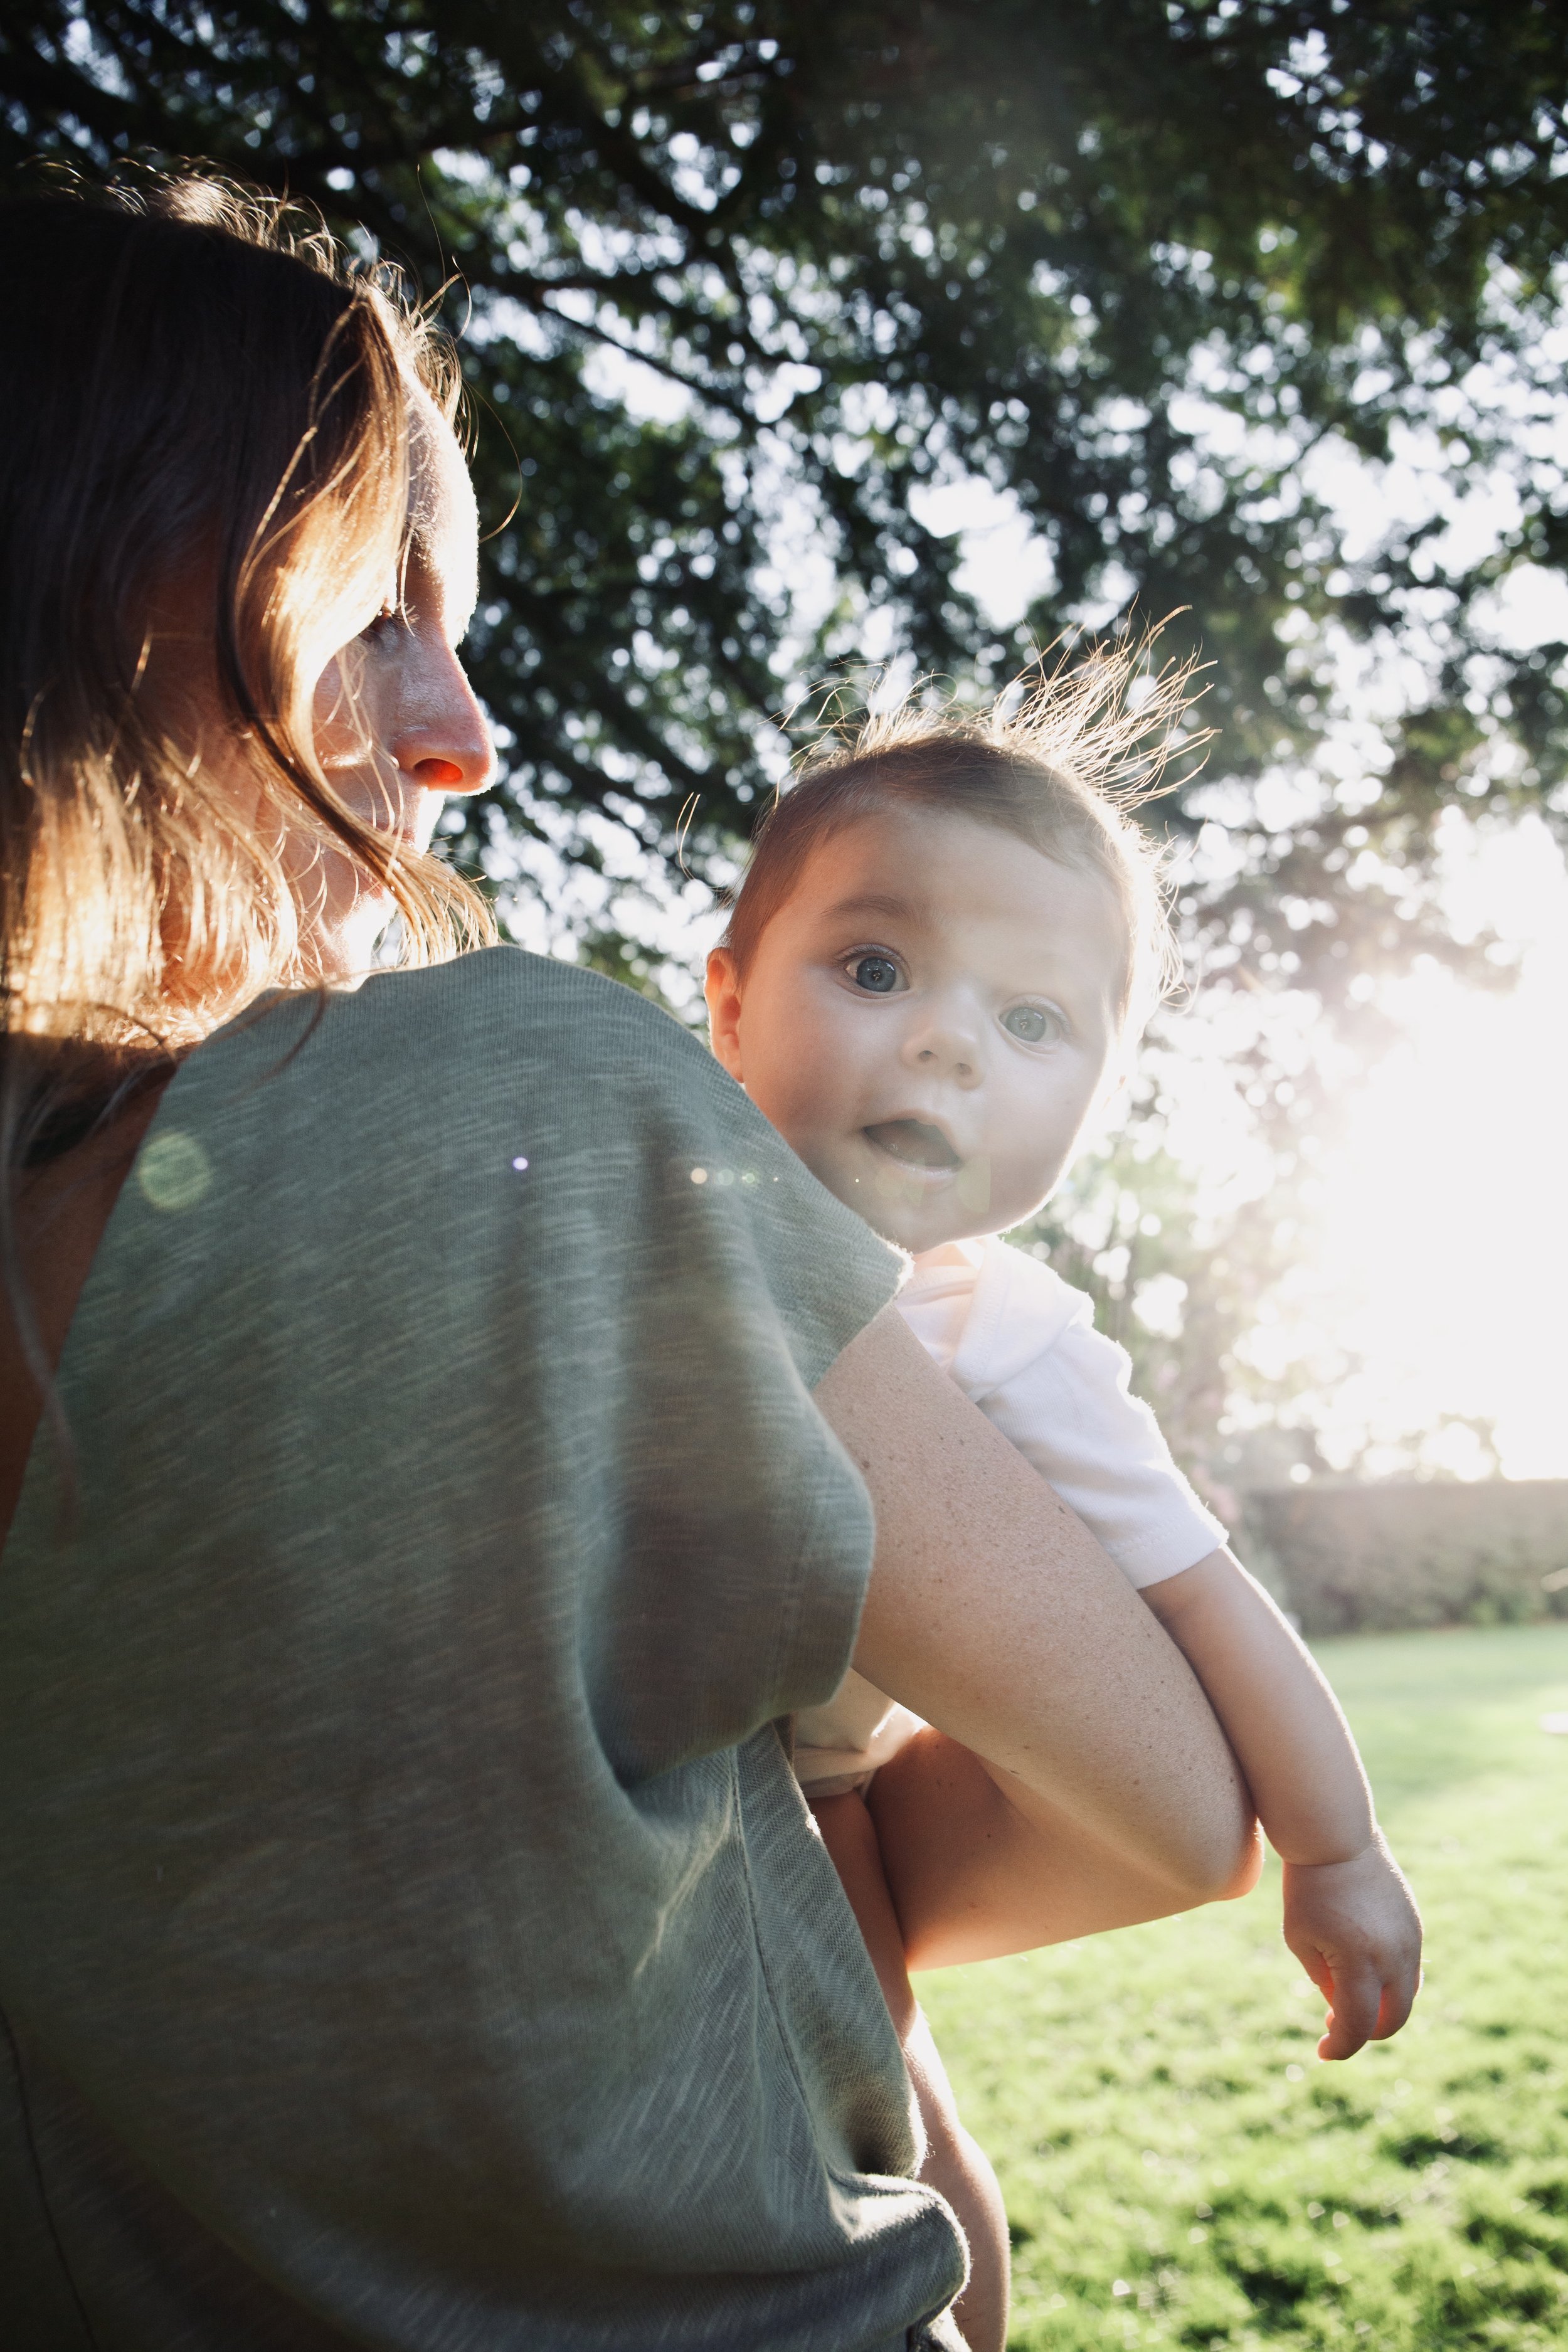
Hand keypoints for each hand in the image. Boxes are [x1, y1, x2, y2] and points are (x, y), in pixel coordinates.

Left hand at [1282, 1831, 1422, 2060]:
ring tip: (1347, 1999)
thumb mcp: (1302, 1939)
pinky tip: (1364, 1975)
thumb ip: (1324, 1981)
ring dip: (1381, 2011)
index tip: (1322, 2052)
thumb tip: (1343, 2008)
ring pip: (1406, 1998)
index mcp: (1358, 1961)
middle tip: (1334, 2025)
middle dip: (1364, 2033)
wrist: (1336, 1837)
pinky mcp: (1416, 1927)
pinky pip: (1411, 1972)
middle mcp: (1392, 1956)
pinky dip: (1393, 1985)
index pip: (1356, 2025)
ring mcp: (1410, 1941)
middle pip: (1391, 2021)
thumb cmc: (1308, 1887)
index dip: (1339, 2046)